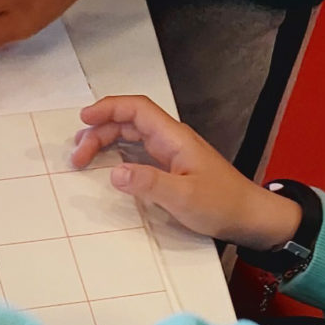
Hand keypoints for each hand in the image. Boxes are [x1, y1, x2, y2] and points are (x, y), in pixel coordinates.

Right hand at [72, 96, 303, 249]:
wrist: (248, 216)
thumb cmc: (221, 204)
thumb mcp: (183, 196)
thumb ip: (149, 183)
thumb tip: (114, 172)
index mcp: (173, 138)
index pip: (137, 110)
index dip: (108, 108)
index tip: (83, 119)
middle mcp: (170, 141)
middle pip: (128, 123)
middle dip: (99, 132)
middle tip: (76, 156)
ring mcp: (170, 154)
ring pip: (131, 138)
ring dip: (106, 143)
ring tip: (83, 159)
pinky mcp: (170, 170)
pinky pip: (138, 155)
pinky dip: (118, 157)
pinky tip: (107, 168)